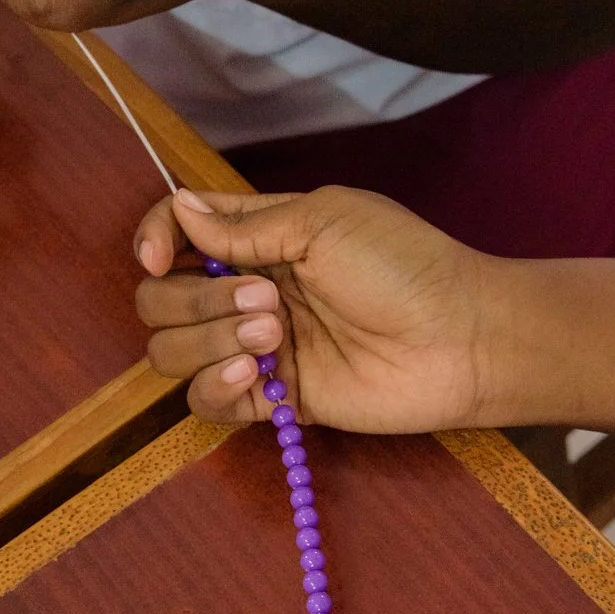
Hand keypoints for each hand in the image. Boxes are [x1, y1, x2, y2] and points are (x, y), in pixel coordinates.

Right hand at [135, 185, 522, 433]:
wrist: (460, 339)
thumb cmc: (405, 266)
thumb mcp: (323, 221)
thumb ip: (245, 226)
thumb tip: (179, 210)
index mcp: (260, 238)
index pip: (177, 232)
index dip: (154, 240)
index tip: (159, 257)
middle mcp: (249, 291)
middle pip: (161, 300)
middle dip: (195, 301)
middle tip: (267, 301)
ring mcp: (259, 348)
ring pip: (174, 353)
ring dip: (209, 343)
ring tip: (275, 337)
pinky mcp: (273, 400)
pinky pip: (206, 403)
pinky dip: (215, 388)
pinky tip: (257, 375)